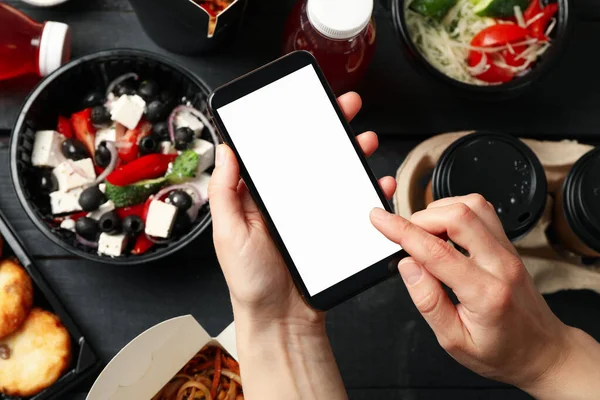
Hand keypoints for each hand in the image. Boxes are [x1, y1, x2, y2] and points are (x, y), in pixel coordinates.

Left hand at [209, 92, 395, 324]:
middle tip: (345, 107)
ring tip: (365, 140)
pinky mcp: (330, 229)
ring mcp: (310, 214)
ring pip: (333, 175)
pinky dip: (367, 191)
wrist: (281, 320)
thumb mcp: (228, 234)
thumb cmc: (250, 282)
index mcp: (257, 197)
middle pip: (309, 156)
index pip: (274, 151)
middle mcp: (285, 201)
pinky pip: (350, 204)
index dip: (289, 124)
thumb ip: (226, 193)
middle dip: (329, 128)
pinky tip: (376, 183)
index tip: (304, 102)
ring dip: (351, 153)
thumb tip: (226, 150)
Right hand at [370, 194, 599, 398]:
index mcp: (485, 293)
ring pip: (474, 205)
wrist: (541, 352)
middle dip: (421, 217)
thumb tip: (407, 265)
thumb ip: (428, 302)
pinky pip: (483, 211)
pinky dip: (456, 211)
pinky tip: (444, 230)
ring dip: (440, 210)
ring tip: (424, 232)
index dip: (401, 231)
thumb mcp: (455, 341)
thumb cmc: (501, 351)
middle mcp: (501, 265)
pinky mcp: (509, 245)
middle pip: (459, 216)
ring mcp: (508, 251)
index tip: (380, 219)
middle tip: (405, 235)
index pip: (436, 251)